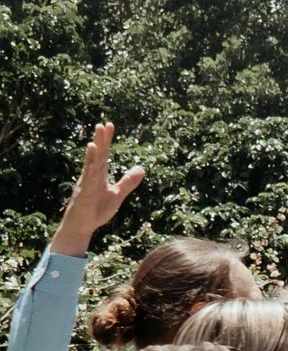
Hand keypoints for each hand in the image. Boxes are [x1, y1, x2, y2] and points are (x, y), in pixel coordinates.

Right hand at [54, 119, 145, 255]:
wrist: (83, 226)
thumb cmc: (97, 210)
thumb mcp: (117, 194)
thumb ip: (128, 182)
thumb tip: (141, 168)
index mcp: (99, 174)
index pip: (104, 153)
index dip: (106, 140)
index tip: (109, 125)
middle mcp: (91, 176)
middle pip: (97, 155)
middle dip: (99, 141)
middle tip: (102, 125)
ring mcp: (86, 185)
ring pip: (90, 168)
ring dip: (92, 156)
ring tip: (95, 143)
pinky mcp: (84, 196)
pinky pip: (87, 184)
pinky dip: (90, 176)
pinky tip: (92, 167)